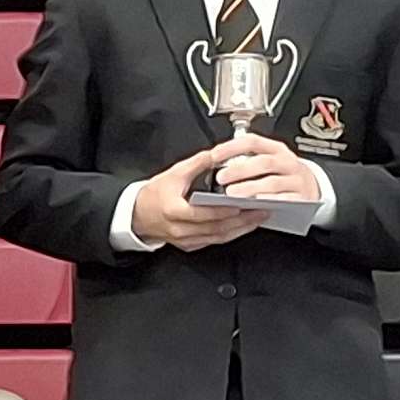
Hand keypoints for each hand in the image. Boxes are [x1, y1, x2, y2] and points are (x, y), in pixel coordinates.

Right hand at [129, 146, 268, 248]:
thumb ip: (196, 164)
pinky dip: (231, 234)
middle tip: (261, 209)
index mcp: (174, 211)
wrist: (137, 215)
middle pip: (216, 227)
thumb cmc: (153, 196)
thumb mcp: (173, 174)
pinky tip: (244, 226)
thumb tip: (215, 155)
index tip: (242, 204)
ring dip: (241, 228)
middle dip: (242, 219)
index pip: (204, 213)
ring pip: (218, 237)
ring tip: (259, 217)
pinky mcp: (190, 244)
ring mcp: (186, 239)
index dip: (224, 210)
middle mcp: (180, 229)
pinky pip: (214, 241)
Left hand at [210, 132, 322, 203]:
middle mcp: (287, 162)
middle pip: (263, 162)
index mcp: (275, 149)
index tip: (214, 155)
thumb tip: (214, 165)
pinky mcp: (301, 197)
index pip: (253, 142)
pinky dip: (269, 201)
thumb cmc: (281, 174)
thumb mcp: (267, 161)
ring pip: (272, 182)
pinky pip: (284, 199)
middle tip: (221, 177)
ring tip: (232, 193)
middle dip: (239, 170)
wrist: (312, 186)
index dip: (232, 147)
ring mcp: (295, 180)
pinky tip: (255, 203)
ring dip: (250, 188)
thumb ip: (245, 161)